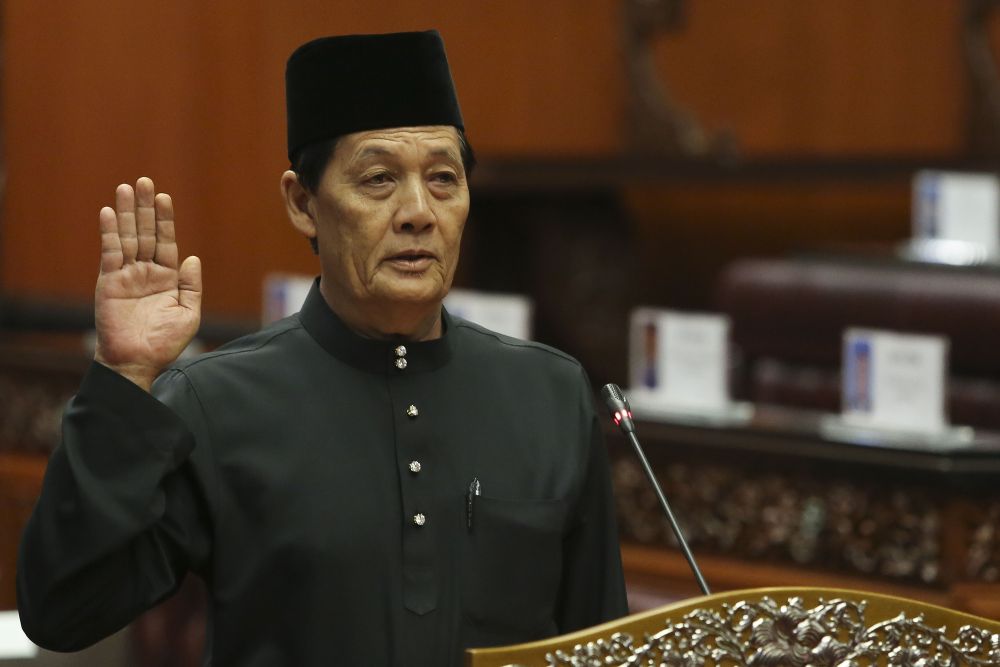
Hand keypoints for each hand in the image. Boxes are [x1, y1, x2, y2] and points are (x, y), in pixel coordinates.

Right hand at [94, 177, 201, 390]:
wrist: (138, 361)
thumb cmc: (165, 343)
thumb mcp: (188, 314)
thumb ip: (192, 286)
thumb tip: (193, 258)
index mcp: (167, 279)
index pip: (166, 242)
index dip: (165, 220)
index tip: (165, 197)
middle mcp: (146, 273)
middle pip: (145, 233)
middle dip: (145, 208)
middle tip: (145, 181)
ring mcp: (126, 275)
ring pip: (127, 237)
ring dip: (126, 213)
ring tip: (126, 188)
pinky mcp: (109, 282)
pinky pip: (110, 252)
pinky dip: (109, 232)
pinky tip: (109, 212)